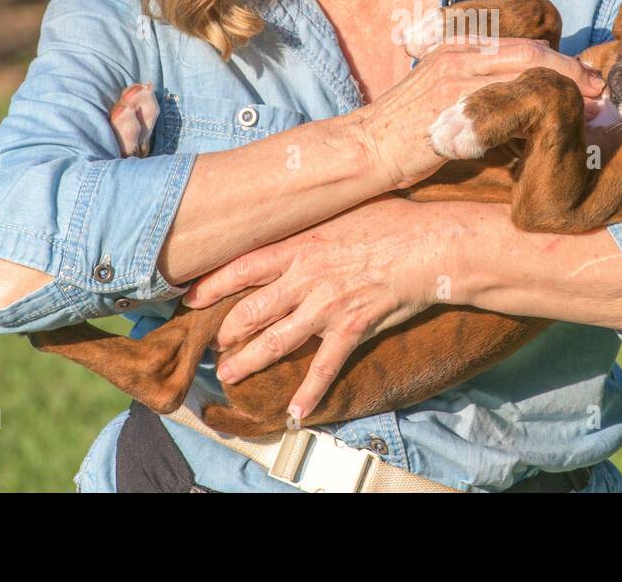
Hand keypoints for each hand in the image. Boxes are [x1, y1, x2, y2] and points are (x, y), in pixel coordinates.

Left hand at [181, 196, 453, 421]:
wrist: (430, 244)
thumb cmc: (393, 220)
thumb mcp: (345, 208)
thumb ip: (316, 219)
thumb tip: (300, 211)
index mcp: (302, 245)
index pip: (244, 267)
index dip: (213, 285)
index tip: (191, 298)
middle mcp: (307, 278)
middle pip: (253, 309)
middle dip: (227, 331)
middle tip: (212, 345)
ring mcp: (328, 306)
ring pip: (277, 340)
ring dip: (249, 360)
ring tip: (228, 374)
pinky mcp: (352, 328)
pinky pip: (324, 366)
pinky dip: (308, 392)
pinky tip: (293, 413)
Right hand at [354, 37, 605, 189]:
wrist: (367, 147)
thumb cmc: (408, 129)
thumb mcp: (445, 93)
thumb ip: (480, 86)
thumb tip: (527, 99)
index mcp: (459, 45)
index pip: (521, 43)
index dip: (559, 59)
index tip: (584, 79)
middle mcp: (459, 52)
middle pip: (530, 51)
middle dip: (571, 69)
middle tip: (598, 91)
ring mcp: (454, 74)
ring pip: (524, 70)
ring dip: (562, 87)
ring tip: (588, 109)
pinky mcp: (451, 102)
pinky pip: (504, 99)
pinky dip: (535, 110)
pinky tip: (554, 127)